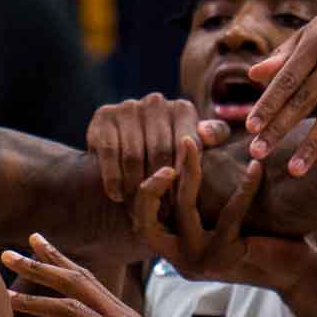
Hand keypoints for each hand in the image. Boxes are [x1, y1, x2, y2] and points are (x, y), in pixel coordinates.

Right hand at [84, 93, 228, 202]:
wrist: (126, 147)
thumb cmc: (169, 155)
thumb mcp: (194, 149)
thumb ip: (212, 138)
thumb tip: (206, 134)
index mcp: (183, 109)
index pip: (186, 147)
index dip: (182, 178)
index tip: (179, 203)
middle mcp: (156, 102)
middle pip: (160, 151)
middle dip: (160, 185)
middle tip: (160, 214)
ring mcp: (128, 106)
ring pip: (134, 155)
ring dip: (135, 185)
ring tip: (139, 209)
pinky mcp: (104, 115)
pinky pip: (109, 152)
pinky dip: (113, 176)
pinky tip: (117, 195)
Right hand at [133, 138, 316, 292]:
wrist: (297, 273)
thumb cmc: (263, 237)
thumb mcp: (226, 214)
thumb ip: (204, 192)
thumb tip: (196, 138)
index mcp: (176, 251)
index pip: (142, 223)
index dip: (146, 193)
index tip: (165, 164)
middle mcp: (182, 261)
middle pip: (150, 220)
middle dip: (157, 180)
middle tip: (178, 145)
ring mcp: (201, 262)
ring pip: (185, 211)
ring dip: (190, 173)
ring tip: (196, 144)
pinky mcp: (227, 258)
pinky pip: (230, 215)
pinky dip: (243, 187)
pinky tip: (255, 167)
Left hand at [242, 2, 316, 175]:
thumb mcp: (316, 33)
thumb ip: (284, 55)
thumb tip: (252, 75)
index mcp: (316, 42)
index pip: (286, 78)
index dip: (268, 104)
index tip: (250, 127)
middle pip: (303, 99)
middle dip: (279, 128)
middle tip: (257, 153)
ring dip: (312, 146)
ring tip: (294, 171)